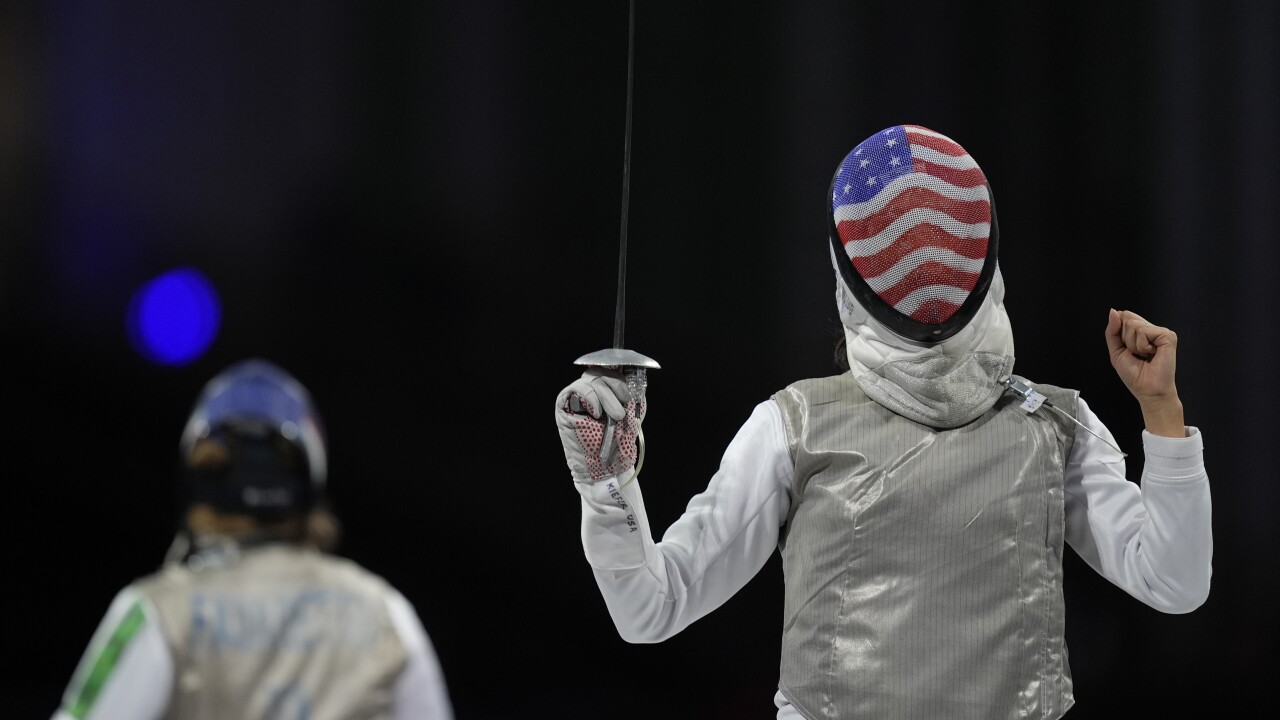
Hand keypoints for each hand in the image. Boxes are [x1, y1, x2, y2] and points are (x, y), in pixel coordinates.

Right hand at [555, 369, 646, 481]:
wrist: (606, 465)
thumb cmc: (618, 441)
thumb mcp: (632, 414)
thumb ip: (632, 394)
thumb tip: (636, 374)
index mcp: (605, 389)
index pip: (610, 368)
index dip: (621, 372)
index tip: (630, 388)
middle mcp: (589, 389)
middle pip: (601, 371)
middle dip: (616, 388)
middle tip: (623, 412)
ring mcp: (575, 395)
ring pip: (591, 379)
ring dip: (606, 397)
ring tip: (614, 417)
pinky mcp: (564, 403)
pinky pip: (578, 389)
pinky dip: (591, 399)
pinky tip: (596, 414)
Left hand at [1105, 308, 1184, 436]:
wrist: (1147, 390)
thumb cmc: (1134, 374)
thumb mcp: (1116, 350)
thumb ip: (1112, 331)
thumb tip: (1114, 311)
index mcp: (1141, 331)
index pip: (1123, 317)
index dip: (1119, 333)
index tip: (1127, 349)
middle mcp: (1152, 329)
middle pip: (1126, 319)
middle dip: (1125, 340)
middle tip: (1137, 355)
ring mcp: (1161, 332)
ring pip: (1133, 325)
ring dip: (1133, 345)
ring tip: (1144, 356)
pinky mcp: (1168, 336)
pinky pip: (1143, 332)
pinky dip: (1142, 346)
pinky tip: (1152, 354)